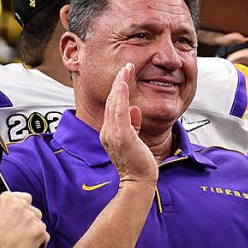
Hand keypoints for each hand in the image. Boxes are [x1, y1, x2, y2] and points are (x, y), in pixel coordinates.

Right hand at [0, 192, 48, 247]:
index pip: (25, 198)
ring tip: (20, 241)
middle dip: (29, 221)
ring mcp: (32, 218)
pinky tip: (28, 247)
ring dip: (33, 231)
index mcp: (8, 199)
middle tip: (19, 232)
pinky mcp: (40, 230)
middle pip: (33, 211)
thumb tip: (4, 212)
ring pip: (39, 223)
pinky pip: (45, 236)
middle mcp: (21, 205)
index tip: (21, 216)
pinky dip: (39, 242)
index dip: (23, 209)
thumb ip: (0, 212)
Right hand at [100, 63, 158, 186]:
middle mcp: (108, 131)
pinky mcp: (122, 136)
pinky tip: (123, 85)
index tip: (125, 74)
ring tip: (126, 69)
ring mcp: (113, 134)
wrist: (139, 180)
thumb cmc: (138, 162)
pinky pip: (120, 112)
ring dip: (120, 84)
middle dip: (119, 82)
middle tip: (126, 66)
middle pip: (111, 101)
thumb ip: (133, 124)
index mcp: (110, 132)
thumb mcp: (134, 138)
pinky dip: (120, 96)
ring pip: (114, 103)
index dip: (118, 89)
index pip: (112, 105)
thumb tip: (134, 110)